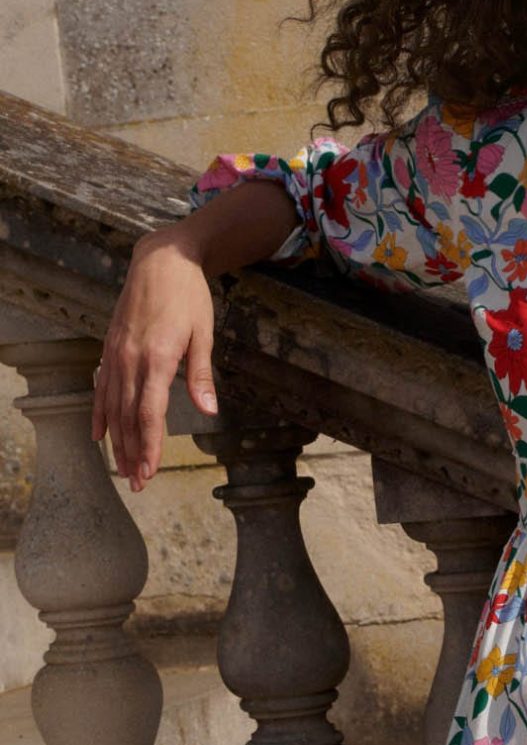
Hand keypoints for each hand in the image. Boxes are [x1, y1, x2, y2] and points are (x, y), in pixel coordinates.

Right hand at [90, 228, 220, 492]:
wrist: (161, 260)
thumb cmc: (189, 297)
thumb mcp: (203, 334)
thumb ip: (202, 375)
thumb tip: (209, 412)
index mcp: (157, 358)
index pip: (149, 413)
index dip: (148, 446)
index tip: (150, 471)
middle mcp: (131, 359)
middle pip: (127, 417)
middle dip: (131, 453)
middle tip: (137, 485)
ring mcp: (117, 353)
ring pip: (112, 406)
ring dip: (116, 441)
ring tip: (122, 470)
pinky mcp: (111, 347)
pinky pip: (101, 387)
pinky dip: (100, 413)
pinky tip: (99, 435)